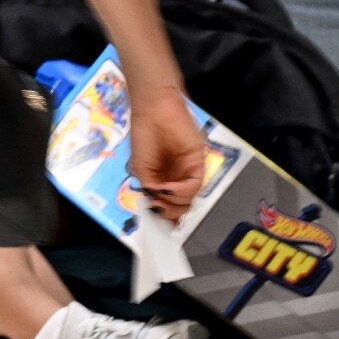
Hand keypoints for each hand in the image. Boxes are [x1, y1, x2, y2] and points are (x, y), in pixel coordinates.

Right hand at [128, 88, 210, 223]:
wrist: (154, 112)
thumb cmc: (144, 135)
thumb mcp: (140, 168)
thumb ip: (150, 188)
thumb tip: (156, 207)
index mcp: (163, 180)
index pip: (168, 205)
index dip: (164, 217)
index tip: (156, 226)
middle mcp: (178, 178)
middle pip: (180, 206)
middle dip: (169, 214)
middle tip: (157, 212)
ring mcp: (189, 172)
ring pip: (188, 199)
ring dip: (173, 203)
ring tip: (160, 198)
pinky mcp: (198, 163)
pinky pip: (194, 185)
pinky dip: (181, 191)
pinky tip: (168, 188)